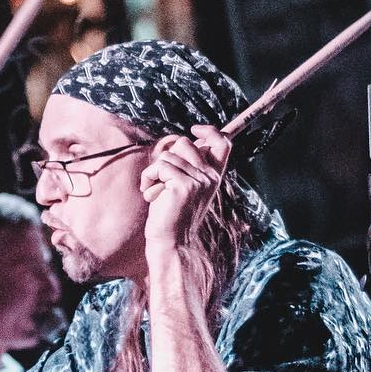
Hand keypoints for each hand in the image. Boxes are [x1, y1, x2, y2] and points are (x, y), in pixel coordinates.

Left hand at [139, 125, 230, 252]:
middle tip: (163, 180)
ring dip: (154, 172)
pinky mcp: (183, 185)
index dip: (210, 131)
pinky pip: (159, 167)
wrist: (171, 242)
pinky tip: (150, 194)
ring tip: (157, 191)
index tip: (195, 129)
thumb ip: (189, 166)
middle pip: (184, 143)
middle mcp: (210, 176)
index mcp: (214, 176)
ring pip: (168, 155)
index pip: (222, 143)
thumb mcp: (186, 188)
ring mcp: (199, 180)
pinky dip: (148, 179)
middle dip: (167, 157)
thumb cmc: (173, 215)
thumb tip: (184, 142)